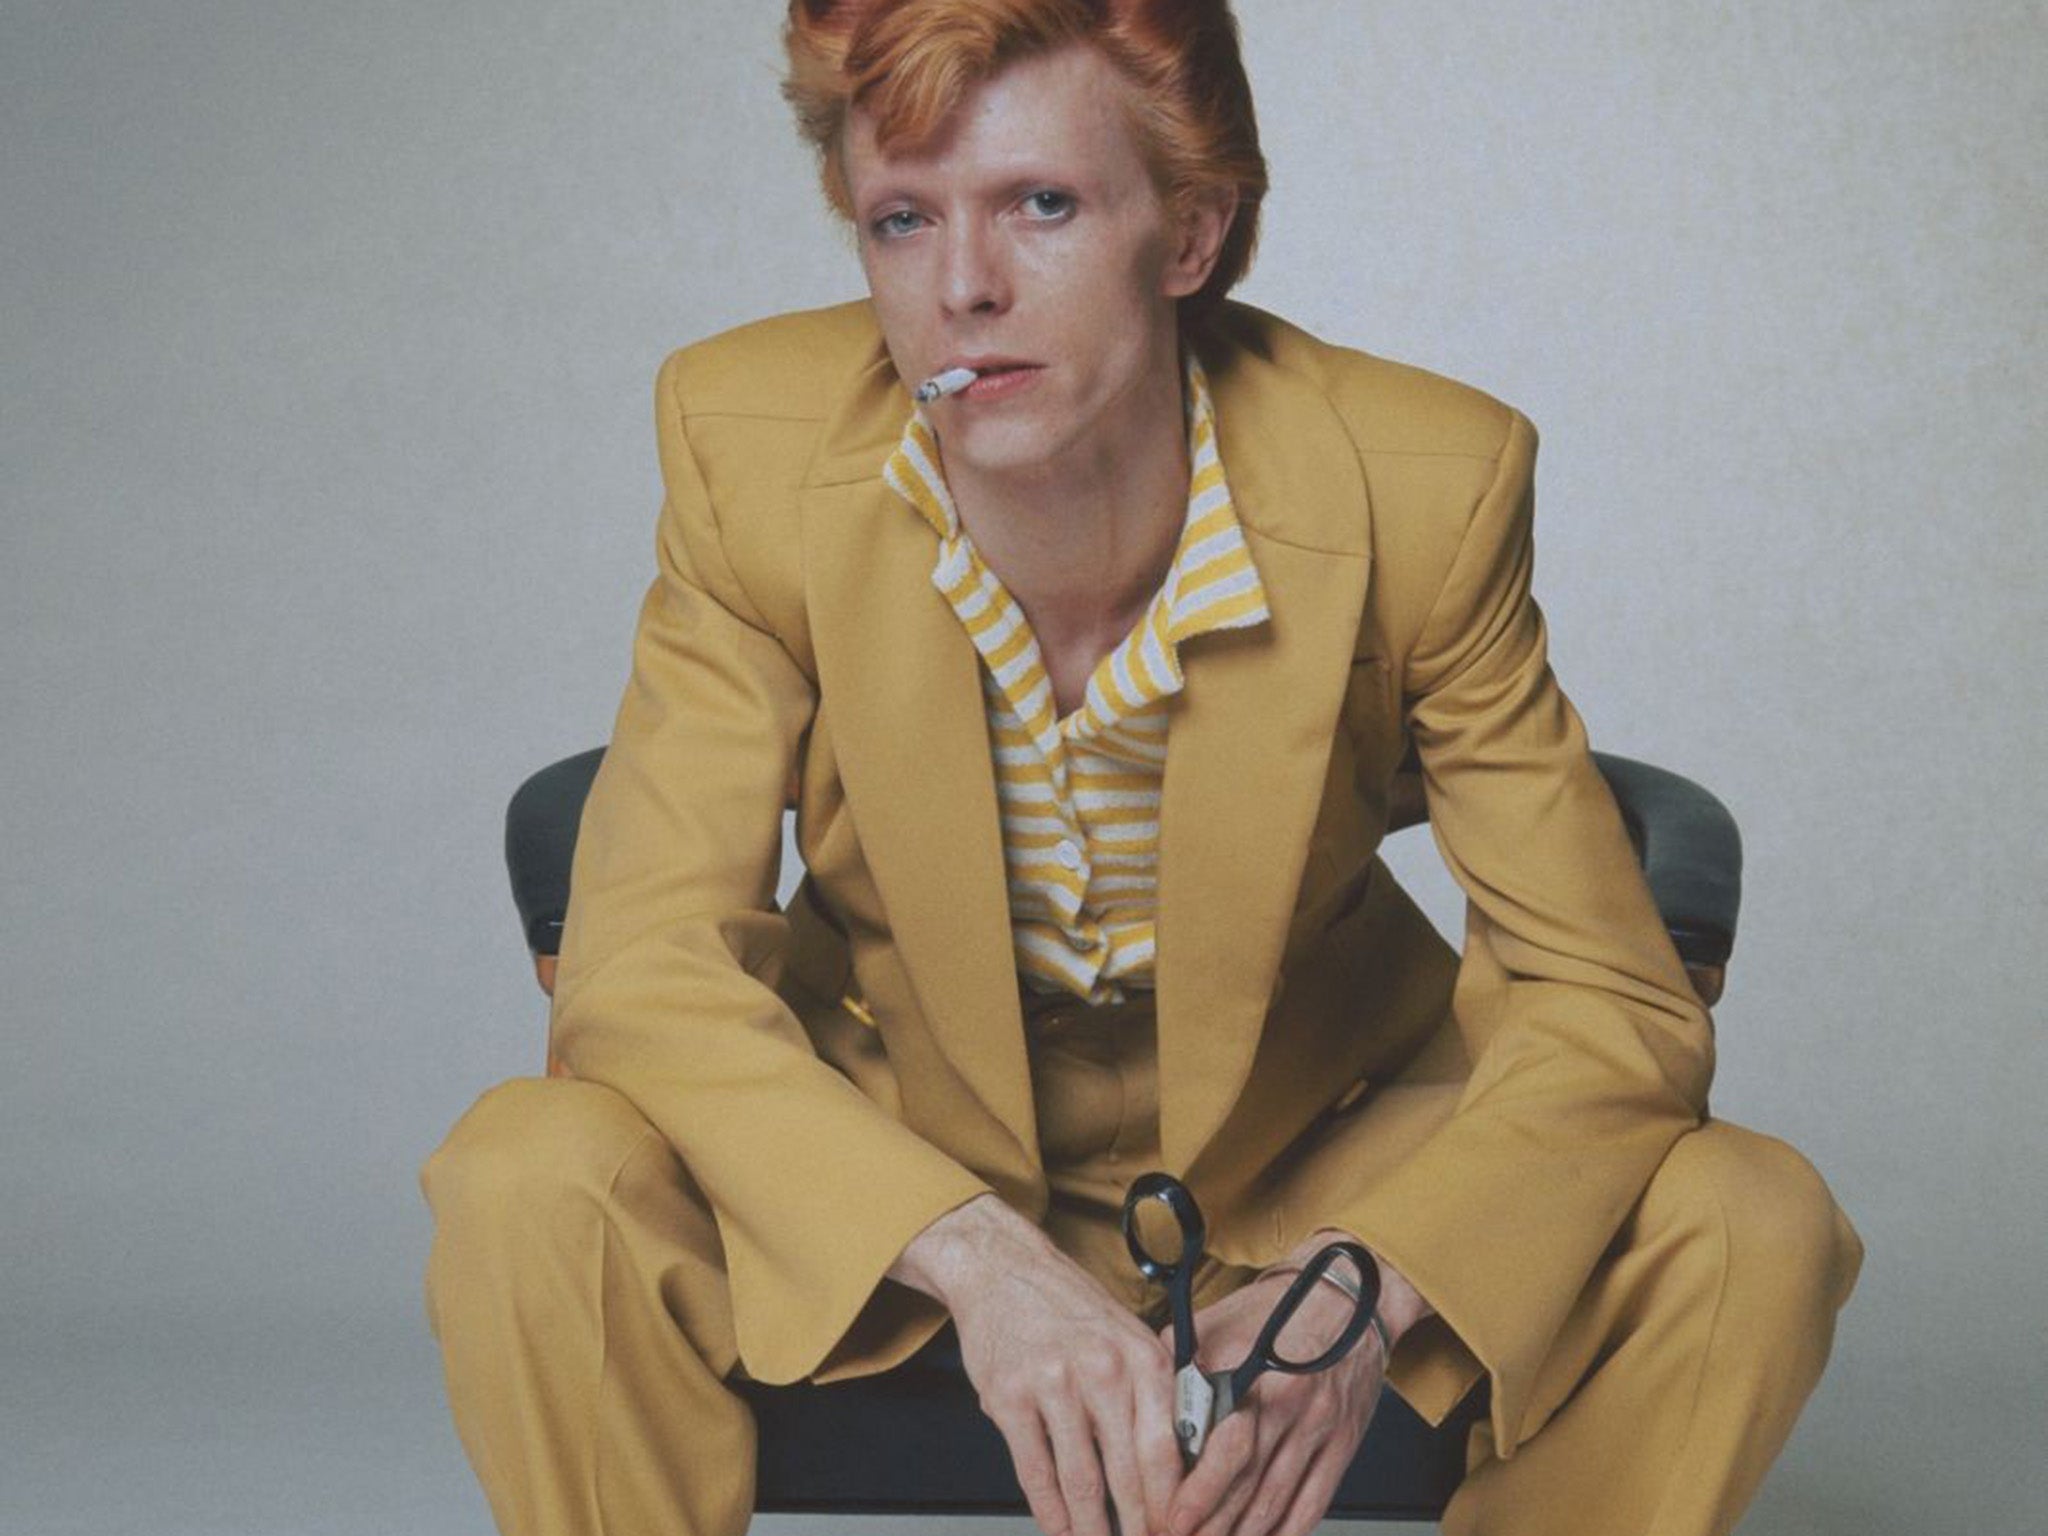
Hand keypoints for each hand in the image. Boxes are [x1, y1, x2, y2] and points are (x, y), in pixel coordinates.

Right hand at [892, 1196, 1185, 1535]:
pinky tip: (1059, 1529)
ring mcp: (1053, 1383)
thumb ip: (1153, 1396)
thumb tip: (1178, 1469)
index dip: (1172, 1506)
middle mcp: (1102, 1370)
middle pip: (1128, 1474)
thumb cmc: (1070, 1307)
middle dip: (1140, 1527)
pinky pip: (1035, 1471)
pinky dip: (1050, 1512)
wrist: (1003, 1267)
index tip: (1177, 1533)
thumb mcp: (1129, 1337)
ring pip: (1081, 1481)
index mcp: (1142, 1357)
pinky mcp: (1009, 1397)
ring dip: (1093, 1529)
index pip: (1166, 1451)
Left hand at [1158, 1266, 1386, 1535]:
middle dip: (1208, 1526)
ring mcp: (1318, 1427)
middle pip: (1243, 1485)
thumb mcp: (1216, 1322)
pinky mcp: (1342, 1444)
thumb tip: (1142, 1406)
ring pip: (1274, 1502)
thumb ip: (1177, 1366)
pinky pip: (1312, 1503)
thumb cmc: (1275, 1310)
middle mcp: (1285, 1402)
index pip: (1216, 1449)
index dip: (1192, 1494)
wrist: (1348, 1295)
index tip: (1167, 1520)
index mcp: (1249, 1370)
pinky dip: (1285, 1532)